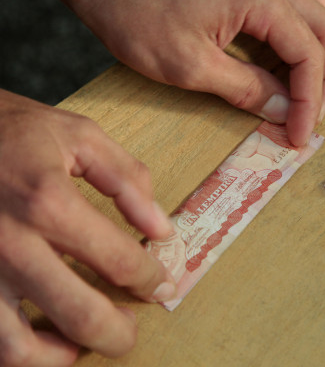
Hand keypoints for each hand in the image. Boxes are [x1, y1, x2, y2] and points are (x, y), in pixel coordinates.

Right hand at [0, 89, 176, 365]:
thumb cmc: (10, 129)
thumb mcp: (79, 136)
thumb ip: (127, 180)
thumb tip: (161, 229)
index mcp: (49, 201)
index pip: (119, 261)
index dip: (150, 280)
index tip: (161, 286)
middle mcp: (12, 243)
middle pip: (81, 314)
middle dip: (118, 333)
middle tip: (131, 332)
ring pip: (20, 348)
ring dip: (62, 356)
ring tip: (82, 347)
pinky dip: (17, 354)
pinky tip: (36, 343)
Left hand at [39, 0, 324, 145]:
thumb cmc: (137, 15)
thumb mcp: (191, 66)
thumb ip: (245, 89)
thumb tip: (283, 110)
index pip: (308, 56)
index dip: (310, 101)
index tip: (299, 135)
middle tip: (312, 118)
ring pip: (316, 14)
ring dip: (319, 56)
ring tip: (308, 93)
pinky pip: (294, 5)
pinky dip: (301, 37)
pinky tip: (288, 59)